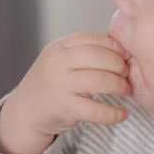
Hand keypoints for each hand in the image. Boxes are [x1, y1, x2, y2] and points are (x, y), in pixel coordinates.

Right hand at [0, 32, 130, 153]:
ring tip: (126, 90)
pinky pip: (96, 110)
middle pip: (100, 56)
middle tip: (127, 74)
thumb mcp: (60, 59)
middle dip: (120, 65)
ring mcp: (60, 85)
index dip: (115, 47)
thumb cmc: (52, 83)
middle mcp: (57, 63)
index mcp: (59, 47)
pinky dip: (114, 113)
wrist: (26, 110)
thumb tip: (123, 52)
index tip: (125, 57)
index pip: (94, 40)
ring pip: (101, 80)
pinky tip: (122, 113)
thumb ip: (84, 52)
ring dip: (120, 86)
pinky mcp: (65, 108)